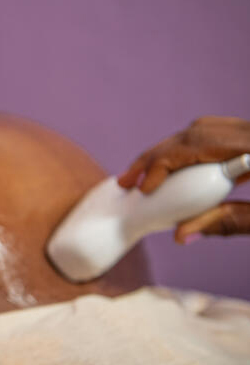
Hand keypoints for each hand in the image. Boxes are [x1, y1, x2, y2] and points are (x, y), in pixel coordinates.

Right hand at [118, 116, 249, 241]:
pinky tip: (173, 169)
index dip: (165, 163)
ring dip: (168, 151)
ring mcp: (248, 132)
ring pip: (203, 129)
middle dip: (156, 157)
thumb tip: (182, 235)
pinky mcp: (247, 138)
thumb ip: (229, 222)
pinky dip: (189, 149)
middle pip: (196, 133)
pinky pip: (215, 134)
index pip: (200, 144)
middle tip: (127, 182)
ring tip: (141, 175)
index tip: (144, 189)